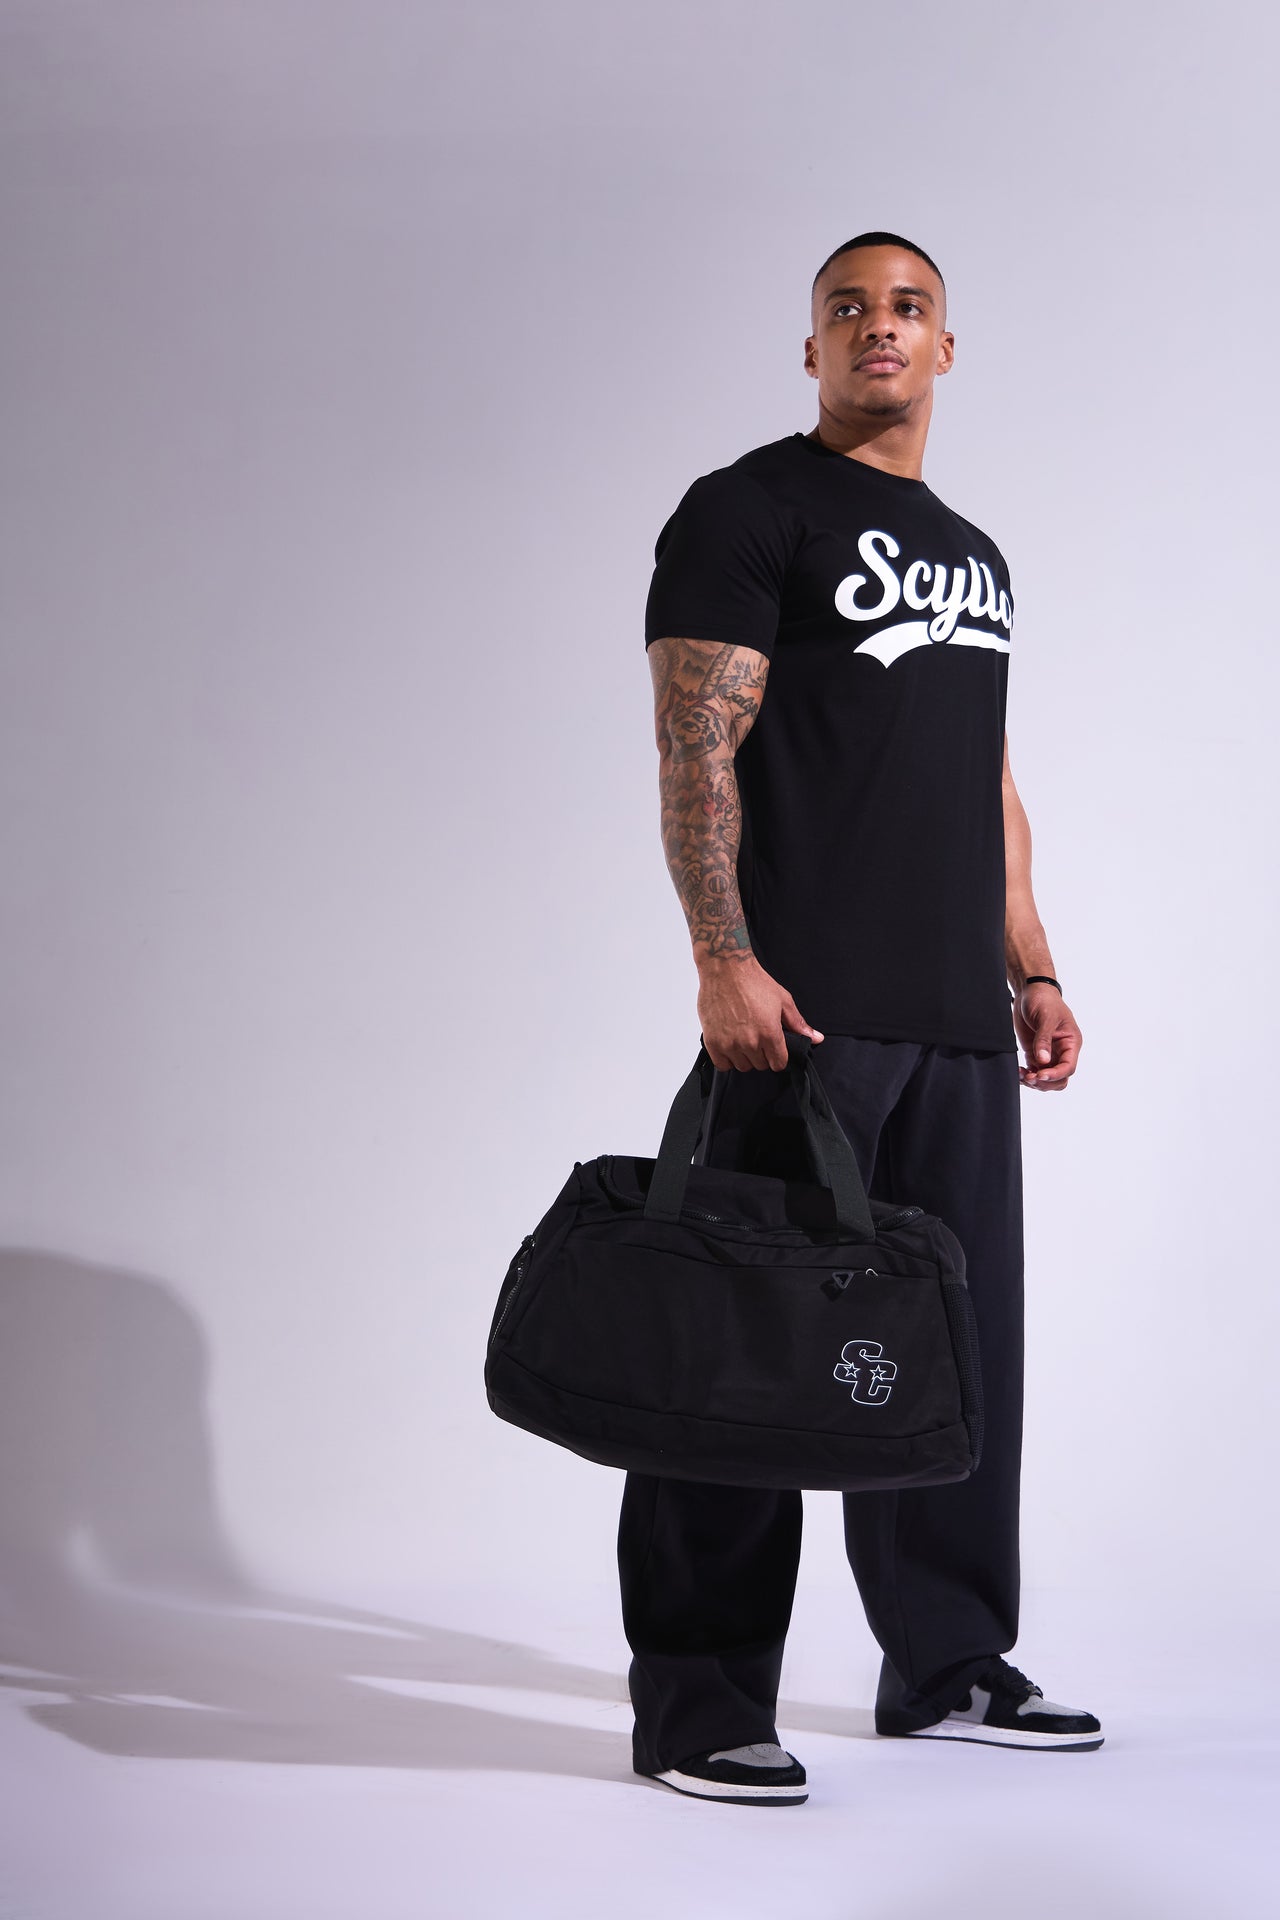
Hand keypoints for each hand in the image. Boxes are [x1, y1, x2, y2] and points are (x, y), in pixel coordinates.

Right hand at [696, 955, 823, 1071]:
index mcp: (770, 1033)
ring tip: (742, 1038)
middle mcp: (750, 1042)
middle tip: (757, 1037)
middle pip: (760, 1065)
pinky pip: (723, 1065)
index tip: (773, 1048)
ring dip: (744, 1056)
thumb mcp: (783, 1000)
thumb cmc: (753, 982)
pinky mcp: (712, 1042)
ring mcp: (730, 1043)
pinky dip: (726, 1058)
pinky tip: (729, 1043)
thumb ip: (798, 1024)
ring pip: (742, 1066)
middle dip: (761, 1055)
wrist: (726, 969)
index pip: (778, 1064)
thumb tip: (816, 1038)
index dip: (778, 1057)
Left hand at [1013, 983, 1081, 1090]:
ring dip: (1035, 1082)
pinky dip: (1026, 1076)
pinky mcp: (1034, 1054)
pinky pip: (1034, 1072)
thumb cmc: (1043, 1000)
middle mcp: (1061, 1052)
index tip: (1040, 1075)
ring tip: (1022, 1075)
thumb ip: (1044, 1039)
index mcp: (1071, 1043)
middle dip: (1045, 1082)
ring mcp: (1048, 1054)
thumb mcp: (1045, 1017)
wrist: (1030, 992)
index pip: (1068, 1067)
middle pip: (1060, 1079)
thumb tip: (1043, 1061)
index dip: (1055, 1075)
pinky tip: (1018, 1072)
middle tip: (1030, 1077)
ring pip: (1047, 1079)